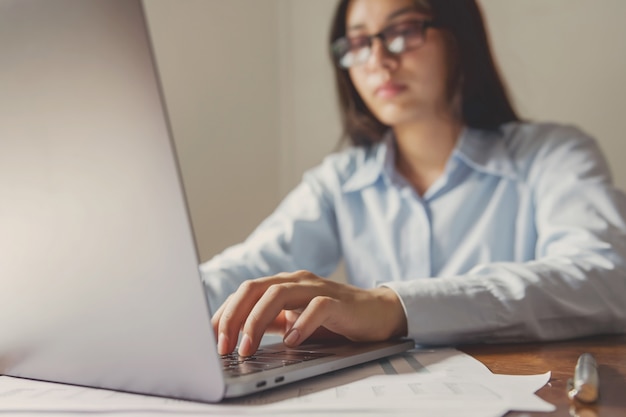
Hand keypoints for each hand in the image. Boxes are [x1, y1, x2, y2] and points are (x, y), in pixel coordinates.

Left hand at [211, 270, 407, 356]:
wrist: (378, 314)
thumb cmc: (334, 320)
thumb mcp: (294, 322)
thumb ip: (269, 324)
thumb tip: (234, 338)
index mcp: (282, 285)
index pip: (244, 292)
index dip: (223, 313)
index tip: (210, 338)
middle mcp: (296, 282)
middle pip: (254, 288)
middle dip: (233, 317)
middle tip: (223, 345)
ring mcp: (317, 288)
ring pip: (278, 294)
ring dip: (256, 321)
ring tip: (247, 348)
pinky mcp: (338, 301)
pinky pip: (316, 307)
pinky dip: (300, 324)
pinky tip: (291, 341)